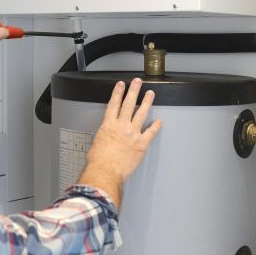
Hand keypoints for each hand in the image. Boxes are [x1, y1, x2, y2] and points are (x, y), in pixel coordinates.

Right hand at [77, 78, 161, 206]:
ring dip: (146, 102)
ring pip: (141, 113)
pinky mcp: (141, 144)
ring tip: (150, 94)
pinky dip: (156, 126)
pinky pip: (151, 132)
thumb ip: (103, 138)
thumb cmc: (99, 161)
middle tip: (137, 82)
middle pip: (128, 104)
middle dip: (133, 91)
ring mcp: (133, 134)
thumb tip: (104, 141)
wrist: (106, 171)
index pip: (114, 104)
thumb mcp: (96, 144)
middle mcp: (121, 126)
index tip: (121, 85)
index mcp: (108, 125)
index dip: (118, 92)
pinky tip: (159, 121)